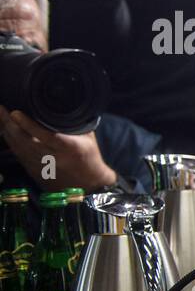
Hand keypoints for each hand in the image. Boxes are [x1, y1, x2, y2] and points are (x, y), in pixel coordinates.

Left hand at [0, 107, 115, 189]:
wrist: (88, 185)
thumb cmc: (89, 157)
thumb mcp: (88, 138)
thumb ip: (73, 124)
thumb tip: (61, 105)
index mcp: (69, 148)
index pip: (45, 135)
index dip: (28, 124)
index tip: (16, 112)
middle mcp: (53, 158)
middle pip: (25, 141)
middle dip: (10, 124)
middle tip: (1, 109)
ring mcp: (41, 166)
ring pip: (18, 148)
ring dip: (7, 131)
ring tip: (1, 116)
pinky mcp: (34, 171)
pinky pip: (17, 154)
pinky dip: (10, 141)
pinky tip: (5, 130)